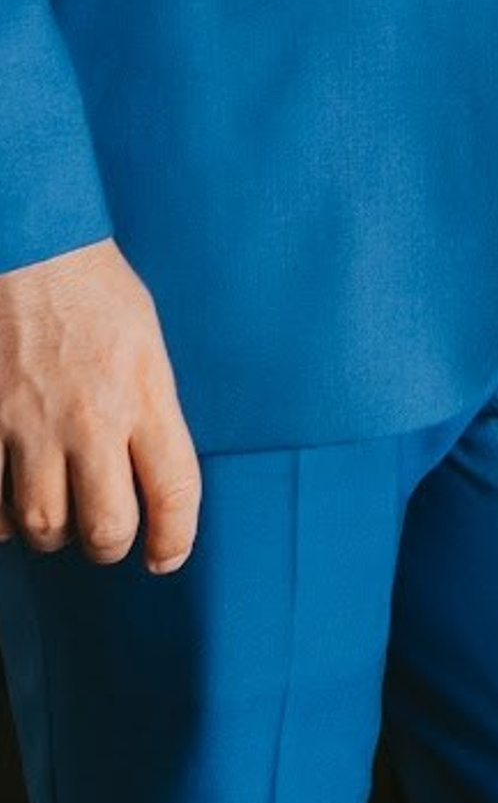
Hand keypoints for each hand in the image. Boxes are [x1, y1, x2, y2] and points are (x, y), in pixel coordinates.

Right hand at [0, 239, 199, 572]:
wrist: (30, 247)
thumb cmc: (92, 287)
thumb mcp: (145, 341)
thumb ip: (148, 407)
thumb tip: (149, 469)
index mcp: (144, 391)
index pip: (175, 488)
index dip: (175, 537)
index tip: (167, 555)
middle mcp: (91, 416)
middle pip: (106, 526)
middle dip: (109, 544)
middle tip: (107, 536)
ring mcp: (29, 424)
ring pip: (43, 525)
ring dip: (52, 531)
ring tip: (57, 510)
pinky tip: (7, 496)